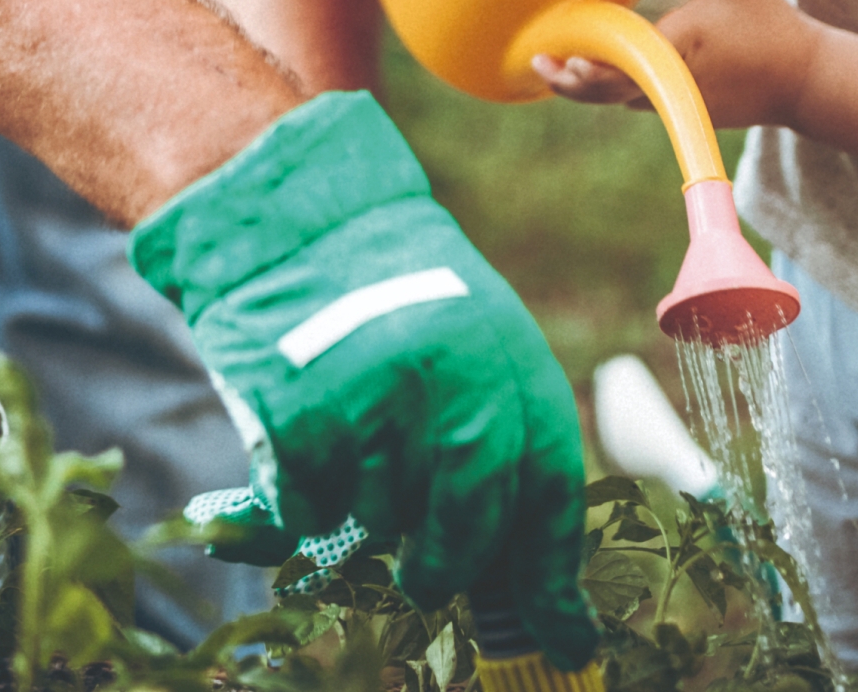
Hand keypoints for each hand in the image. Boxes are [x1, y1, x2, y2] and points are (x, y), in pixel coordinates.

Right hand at [130, 91, 596, 667]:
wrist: (290, 218)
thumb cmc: (386, 287)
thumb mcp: (469, 338)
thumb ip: (498, 436)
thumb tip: (534, 578)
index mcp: (508, 356)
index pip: (548, 490)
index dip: (554, 576)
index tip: (567, 639)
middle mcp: (453, 383)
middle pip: (467, 533)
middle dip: (447, 567)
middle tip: (426, 572)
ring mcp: (377, 405)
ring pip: (381, 529)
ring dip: (366, 516)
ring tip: (351, 444)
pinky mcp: (303, 421)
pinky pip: (312, 515)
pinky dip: (305, 500)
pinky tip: (304, 438)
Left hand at [536, 0, 820, 129]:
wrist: (804, 80)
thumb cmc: (771, 23)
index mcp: (681, 44)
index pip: (627, 59)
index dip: (592, 64)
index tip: (563, 56)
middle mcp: (673, 79)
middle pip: (609, 90)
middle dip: (572, 82)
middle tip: (540, 64)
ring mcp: (678, 101)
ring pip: (619, 99)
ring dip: (587, 89)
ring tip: (551, 69)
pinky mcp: (684, 110)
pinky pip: (637, 101)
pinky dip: (612, 91)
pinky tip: (588, 77)